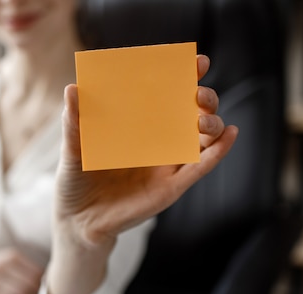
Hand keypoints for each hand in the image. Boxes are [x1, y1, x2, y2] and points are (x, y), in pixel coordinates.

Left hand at [47, 55, 237, 293]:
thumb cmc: (74, 183)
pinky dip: (217, 152)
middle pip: (191, 116)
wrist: (76, 222)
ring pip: (202, 140)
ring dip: (211, 123)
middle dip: (203, 99)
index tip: (196, 62)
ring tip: (202, 117)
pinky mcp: (169, 188)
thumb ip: (74, 123)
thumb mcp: (72, 150)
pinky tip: (230, 134)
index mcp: (136, 130)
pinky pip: (199, 168)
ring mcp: (165, 167)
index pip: (166, 99)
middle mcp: (156, 145)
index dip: (184, 79)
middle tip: (197, 92)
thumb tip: (72, 88)